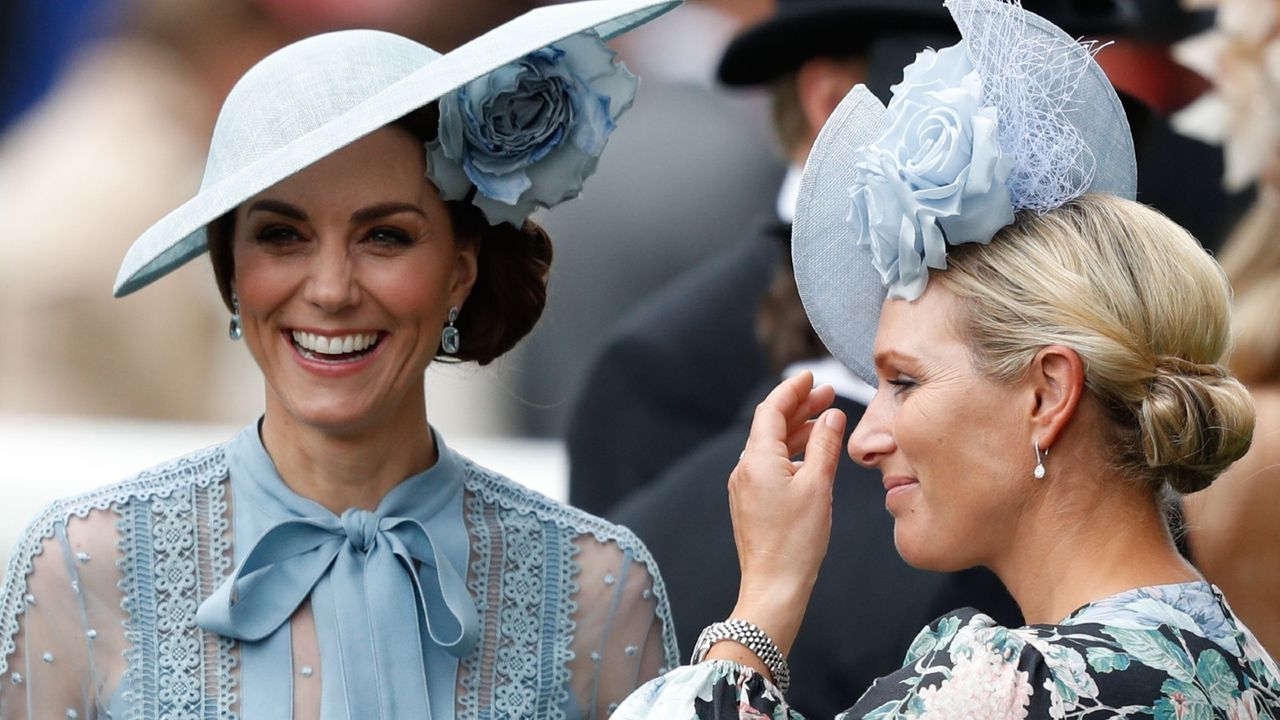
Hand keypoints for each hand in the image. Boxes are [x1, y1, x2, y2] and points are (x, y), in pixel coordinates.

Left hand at [718, 371, 844, 661]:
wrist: (774, 586)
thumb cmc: (798, 540)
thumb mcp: (819, 486)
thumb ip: (825, 445)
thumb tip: (832, 415)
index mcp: (758, 459)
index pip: (771, 410)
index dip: (792, 390)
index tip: (812, 376)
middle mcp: (745, 469)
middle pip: (770, 426)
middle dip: (799, 407)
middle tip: (828, 394)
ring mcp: (745, 487)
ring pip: (771, 446)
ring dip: (797, 431)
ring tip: (825, 421)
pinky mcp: (750, 503)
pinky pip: (769, 466)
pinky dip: (791, 453)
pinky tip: (811, 456)